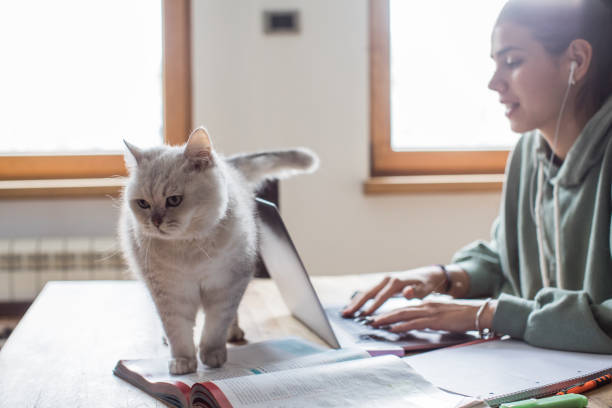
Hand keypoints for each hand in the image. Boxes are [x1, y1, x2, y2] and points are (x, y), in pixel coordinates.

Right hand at [341, 266, 446, 316]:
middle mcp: (386, 279)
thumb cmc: (425, 285)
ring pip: (365, 291)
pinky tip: (353, 306)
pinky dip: (359, 299)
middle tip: (347, 313)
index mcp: (395, 281)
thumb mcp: (423, 289)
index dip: (373, 306)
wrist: (426, 275)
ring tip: (345, 312)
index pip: (381, 296)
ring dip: (355, 302)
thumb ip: (414, 292)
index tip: (365, 315)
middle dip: (357, 303)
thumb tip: (406, 293)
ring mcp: (382, 281)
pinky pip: (368, 292)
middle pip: (368, 292)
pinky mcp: (382, 284)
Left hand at [370, 298, 497, 332]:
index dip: (389, 313)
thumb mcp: (441, 315)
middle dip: (383, 315)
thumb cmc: (462, 316)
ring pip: (403, 314)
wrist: (478, 312)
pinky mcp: (435, 320)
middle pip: (399, 310)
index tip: (377, 317)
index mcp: (426, 304)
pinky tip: (394, 328)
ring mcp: (430, 312)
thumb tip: (417, 325)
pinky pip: (415, 323)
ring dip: (388, 319)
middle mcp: (425, 306)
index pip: (403, 308)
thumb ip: (429, 319)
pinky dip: (403, 325)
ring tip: (375, 323)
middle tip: (369, 319)